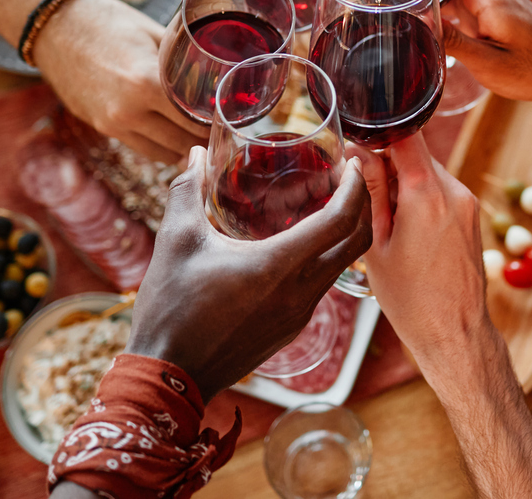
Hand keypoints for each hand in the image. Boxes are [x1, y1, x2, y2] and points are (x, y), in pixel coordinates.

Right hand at [30, 0, 207, 162]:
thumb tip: (218, 64)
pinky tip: (174, 135)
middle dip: (205, 138)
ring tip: (202, 135)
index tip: (232, 119)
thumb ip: (182, 56)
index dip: (216, 122)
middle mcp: (128, 111)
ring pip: (162, 153)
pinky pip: (141, 147)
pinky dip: (161, 145)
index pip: (194, 120)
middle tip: (223, 129)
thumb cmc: (107, 21)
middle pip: (182, 142)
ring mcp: (112, 123)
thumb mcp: (153, 32)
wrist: (54, 26)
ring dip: (184, 148)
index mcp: (146, 84)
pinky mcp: (100, 126)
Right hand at [127, 147, 372, 402]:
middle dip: (362, 206)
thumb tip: (195, 154)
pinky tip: (301, 244)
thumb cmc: (170, 309)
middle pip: (356, 243)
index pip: (340, 221)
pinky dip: (326, 258)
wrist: (169, 377)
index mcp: (279, 265)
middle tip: (349, 180)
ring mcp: (300, 314)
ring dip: (345, 234)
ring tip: (328, 205)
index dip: (356, 188)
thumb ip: (186, 190)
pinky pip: (323, 286)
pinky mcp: (293, 329)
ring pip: (342, 266)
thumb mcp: (176, 240)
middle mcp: (301, 291)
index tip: (354, 165)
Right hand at [354, 135, 490, 369]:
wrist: (453, 332)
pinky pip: (441, 192)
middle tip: (367, 197)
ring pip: (428, 173)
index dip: (379, 135)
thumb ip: (370, 193)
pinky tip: (408, 232)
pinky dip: (422, 199)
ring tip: (388, 222)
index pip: (405, 136)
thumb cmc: (410, 298)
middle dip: (388, 167)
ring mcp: (467, 203)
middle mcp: (454, 191)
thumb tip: (358, 154)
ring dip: (405, 185)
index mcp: (427, 194)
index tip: (358, 149)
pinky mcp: (472, 216)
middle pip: (416, 155)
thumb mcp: (376, 243)